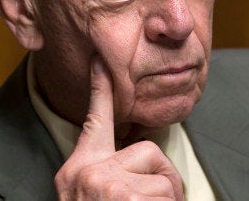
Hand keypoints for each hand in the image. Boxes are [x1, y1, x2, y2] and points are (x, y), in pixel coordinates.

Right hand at [54, 55, 183, 199]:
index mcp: (79, 169)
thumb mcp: (86, 193)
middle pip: (149, 150)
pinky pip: (169, 196)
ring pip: (164, 178)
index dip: (100, 89)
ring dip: (166, 200)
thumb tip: (142, 167)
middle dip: (163, 177)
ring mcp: (106, 185)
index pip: (94, 122)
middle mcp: (88, 172)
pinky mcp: (126, 198)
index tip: (99, 60)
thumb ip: (108, 173)